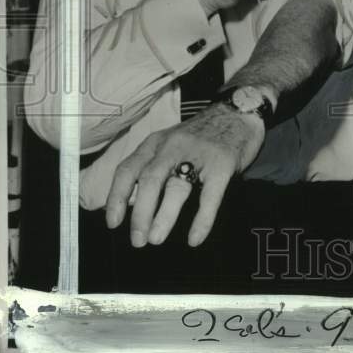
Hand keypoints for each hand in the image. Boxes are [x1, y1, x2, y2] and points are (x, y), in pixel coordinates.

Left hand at [104, 104, 265, 247]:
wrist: (238, 112)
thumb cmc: (202, 135)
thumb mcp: (171, 141)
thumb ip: (152, 164)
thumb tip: (131, 201)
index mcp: (157, 143)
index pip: (128, 169)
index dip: (117, 197)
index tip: (113, 222)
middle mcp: (173, 146)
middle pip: (149, 180)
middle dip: (140, 213)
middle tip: (137, 239)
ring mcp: (199, 154)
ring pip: (176, 187)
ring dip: (163, 216)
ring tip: (155, 239)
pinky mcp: (222, 164)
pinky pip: (209, 196)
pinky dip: (201, 220)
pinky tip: (195, 238)